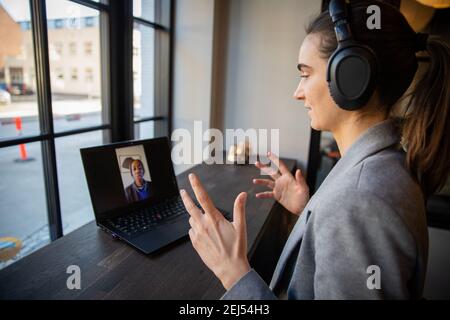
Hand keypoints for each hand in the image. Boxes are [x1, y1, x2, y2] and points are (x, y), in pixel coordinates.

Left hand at [180, 173, 250, 289]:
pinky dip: (196, 229)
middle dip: (186, 197)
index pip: (203, 197)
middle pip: (190, 207)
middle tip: (183, 191)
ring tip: (206, 222)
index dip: (196, 185)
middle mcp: (203, 225)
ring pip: (192, 220)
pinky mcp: (195, 243)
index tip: (192, 177)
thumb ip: (239, 208)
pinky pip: (192, 231)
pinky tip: (205, 233)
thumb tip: (242, 194)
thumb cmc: (236, 248)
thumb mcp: (240, 226)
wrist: (230, 268)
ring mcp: (197, 235)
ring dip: (196, 217)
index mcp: (214, 218)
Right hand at [253, 152, 308, 214]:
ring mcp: (279, 188)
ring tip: (254, 181)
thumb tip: (298, 170)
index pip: (280, 166)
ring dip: (261, 181)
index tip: (268, 154)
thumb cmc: (304, 197)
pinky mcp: (277, 196)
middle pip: (271, 172)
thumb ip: (300, 179)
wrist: (302, 208)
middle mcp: (282, 181)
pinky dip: (262, 195)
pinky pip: (268, 194)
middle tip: (256, 163)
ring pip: (268, 183)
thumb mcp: (303, 188)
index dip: (274, 159)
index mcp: (288, 177)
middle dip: (264, 167)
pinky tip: (257, 195)